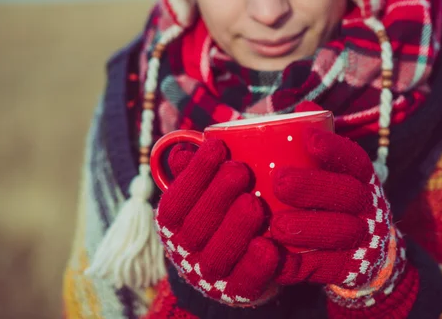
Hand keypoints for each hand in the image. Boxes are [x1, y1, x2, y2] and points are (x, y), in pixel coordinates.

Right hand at [155, 140, 279, 305]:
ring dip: (234, 229)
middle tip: (240, 171)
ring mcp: (209, 277)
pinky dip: (255, 267)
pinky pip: (244, 284)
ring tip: (256, 204)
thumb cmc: (220, 214)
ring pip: (216, 257)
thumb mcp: (205, 192)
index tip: (217, 147)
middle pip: (194, 228)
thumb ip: (194, 172)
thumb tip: (181, 149)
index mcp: (173, 225)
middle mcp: (184, 253)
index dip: (194, 174)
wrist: (236, 265)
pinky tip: (269, 246)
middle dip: (216, 196)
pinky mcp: (236, 294)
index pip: (175, 201)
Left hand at [270, 128, 406, 306]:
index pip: (354, 159)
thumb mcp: (331, 171)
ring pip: (341, 232)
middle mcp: (366, 205)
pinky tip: (273, 256)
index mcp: (359, 178)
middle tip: (279, 180)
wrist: (369, 256)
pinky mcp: (349, 270)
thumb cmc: (333, 200)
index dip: (335, 148)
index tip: (309, 138)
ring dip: (308, 227)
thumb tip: (301, 107)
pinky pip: (325, 269)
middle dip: (314, 186)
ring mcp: (361, 239)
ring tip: (276, 225)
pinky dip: (299, 265)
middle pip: (348, 194)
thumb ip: (315, 142)